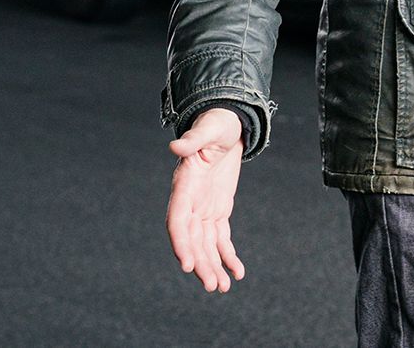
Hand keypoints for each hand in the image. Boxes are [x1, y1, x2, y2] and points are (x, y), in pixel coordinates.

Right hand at [166, 107, 246, 291]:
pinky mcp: (218, 211)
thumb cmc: (216, 125)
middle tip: (214, 286)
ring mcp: (203, 209)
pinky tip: (238, 273)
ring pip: (205, 245)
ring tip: (224, 288)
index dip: (181, 243)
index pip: (177, 220)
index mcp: (184, 185)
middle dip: (201, 264)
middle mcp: (190, 202)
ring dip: (213, 266)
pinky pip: (221, 238)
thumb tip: (175, 146)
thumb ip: (193, 139)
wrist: (227, 126)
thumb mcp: (208, 129)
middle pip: (192, 240)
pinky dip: (228, 256)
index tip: (187, 265)